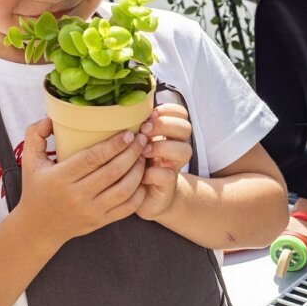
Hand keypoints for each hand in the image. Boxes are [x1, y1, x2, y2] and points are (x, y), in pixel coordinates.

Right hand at [17, 118, 147, 249]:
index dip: (114, 145)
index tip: (128, 133)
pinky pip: (127, 208)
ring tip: (143, 155)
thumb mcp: (29, 161)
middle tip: (142, 139)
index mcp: (60, 178)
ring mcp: (91, 211)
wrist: (37, 229)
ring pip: (124, 189)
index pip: (92, 158)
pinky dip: (139, 193)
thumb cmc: (36, 190)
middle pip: (112, 171)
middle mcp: (76, 196)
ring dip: (138, 170)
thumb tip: (50, 117)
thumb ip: (35, 134)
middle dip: (132, 153)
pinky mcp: (100, 222)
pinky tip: (143, 178)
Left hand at [135, 104, 192, 219]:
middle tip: (143, 131)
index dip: (168, 110)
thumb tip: (120, 107)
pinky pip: (167, 175)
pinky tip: (140, 174)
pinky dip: (152, 173)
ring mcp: (174, 166)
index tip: (149, 114)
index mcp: (169, 134)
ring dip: (162, 147)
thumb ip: (134, 127)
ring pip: (184, 150)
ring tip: (143, 151)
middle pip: (186, 128)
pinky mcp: (168, 186)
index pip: (181, 113)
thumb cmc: (134, 165)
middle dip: (164, 125)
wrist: (142, 198)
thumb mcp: (134, 142)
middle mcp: (176, 148)